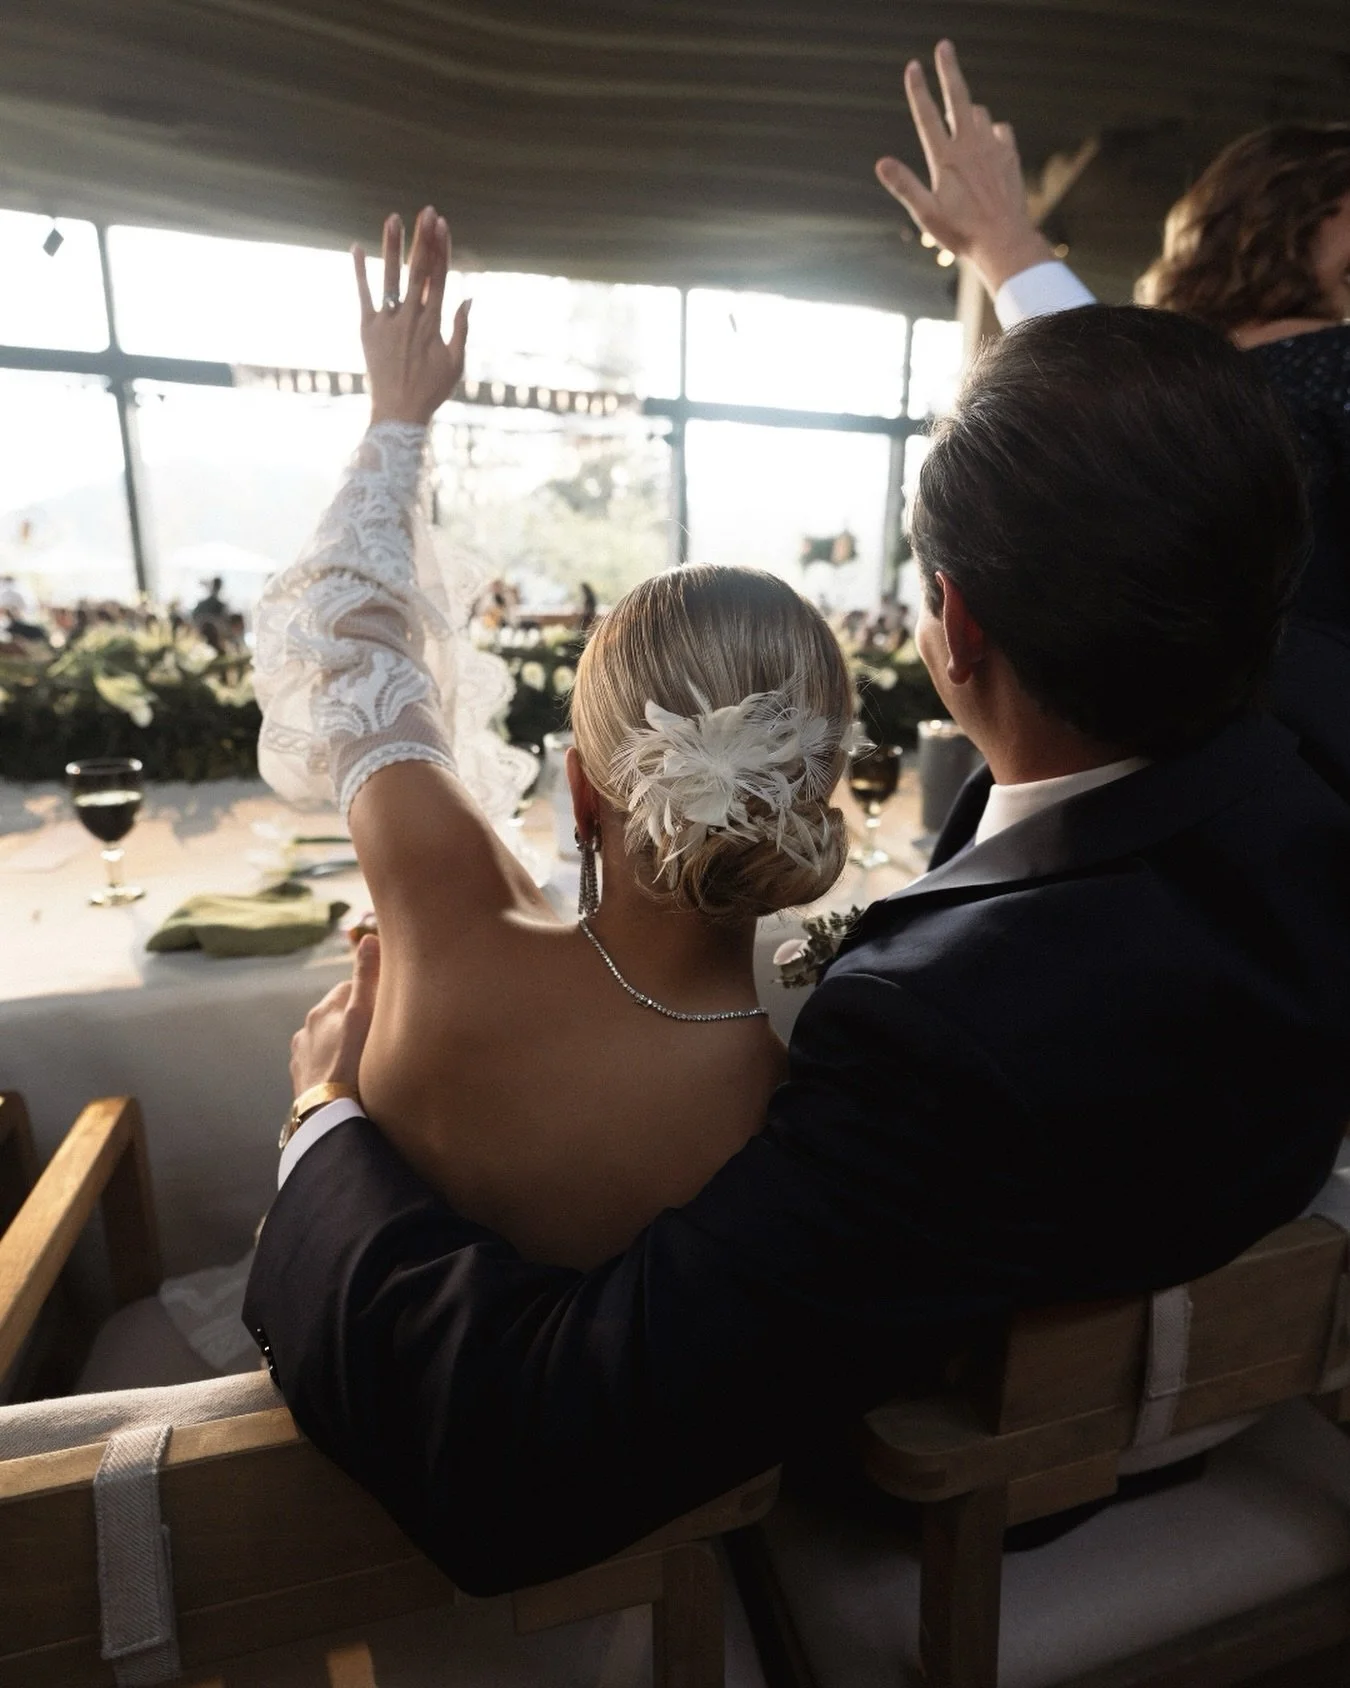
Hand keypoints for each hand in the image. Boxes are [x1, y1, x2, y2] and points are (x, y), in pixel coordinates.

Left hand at [290, 934, 380, 1095]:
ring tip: (365, 1062)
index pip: (351, 988)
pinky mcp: (300, 1080)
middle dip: (356, 1021)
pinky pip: (321, 1064)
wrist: (327, 1115)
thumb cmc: (350, 1064)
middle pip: (339, 1015)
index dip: (372, 995)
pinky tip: (348, 1079)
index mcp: (323, 1009)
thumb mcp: (364, 1016)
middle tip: (380, 1036)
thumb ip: (366, 977)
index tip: (388, 1007)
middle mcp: (306, 1029)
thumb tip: (367, 938)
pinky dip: (333, 1066)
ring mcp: (301, 1056)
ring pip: (329, 1041)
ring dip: (343, 1045)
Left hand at [354, 206, 470, 426]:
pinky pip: (363, 296)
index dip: (442, 249)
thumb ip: (461, 329)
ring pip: (390, 277)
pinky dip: (359, 272)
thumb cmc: (431, 390)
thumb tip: (468, 299)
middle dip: (423, 239)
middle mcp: (410, 317)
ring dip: (392, 246)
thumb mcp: (456, 363)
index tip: (443, 225)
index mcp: (433, 324)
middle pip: (418, 270)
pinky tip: (356, 247)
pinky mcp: (368, 329)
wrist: (399, 412)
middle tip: (426, 212)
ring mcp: (387, 322)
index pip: (439, 277)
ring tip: (392, 218)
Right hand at [874, 40, 1051, 294]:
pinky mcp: (1008, 156)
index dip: (918, 90)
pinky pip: (999, 130)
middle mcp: (969, 146)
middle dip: (949, 70)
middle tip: (944, 47)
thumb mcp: (926, 213)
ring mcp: (992, 148)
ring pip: (979, 113)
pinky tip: (987, 140)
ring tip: (961, 119)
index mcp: (945, 158)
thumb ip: (904, 185)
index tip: (912, 66)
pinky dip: (991, 130)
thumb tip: (880, 162)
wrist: (1004, 240)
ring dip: (968, 111)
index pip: (927, 116)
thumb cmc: (961, 232)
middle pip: (958, 96)